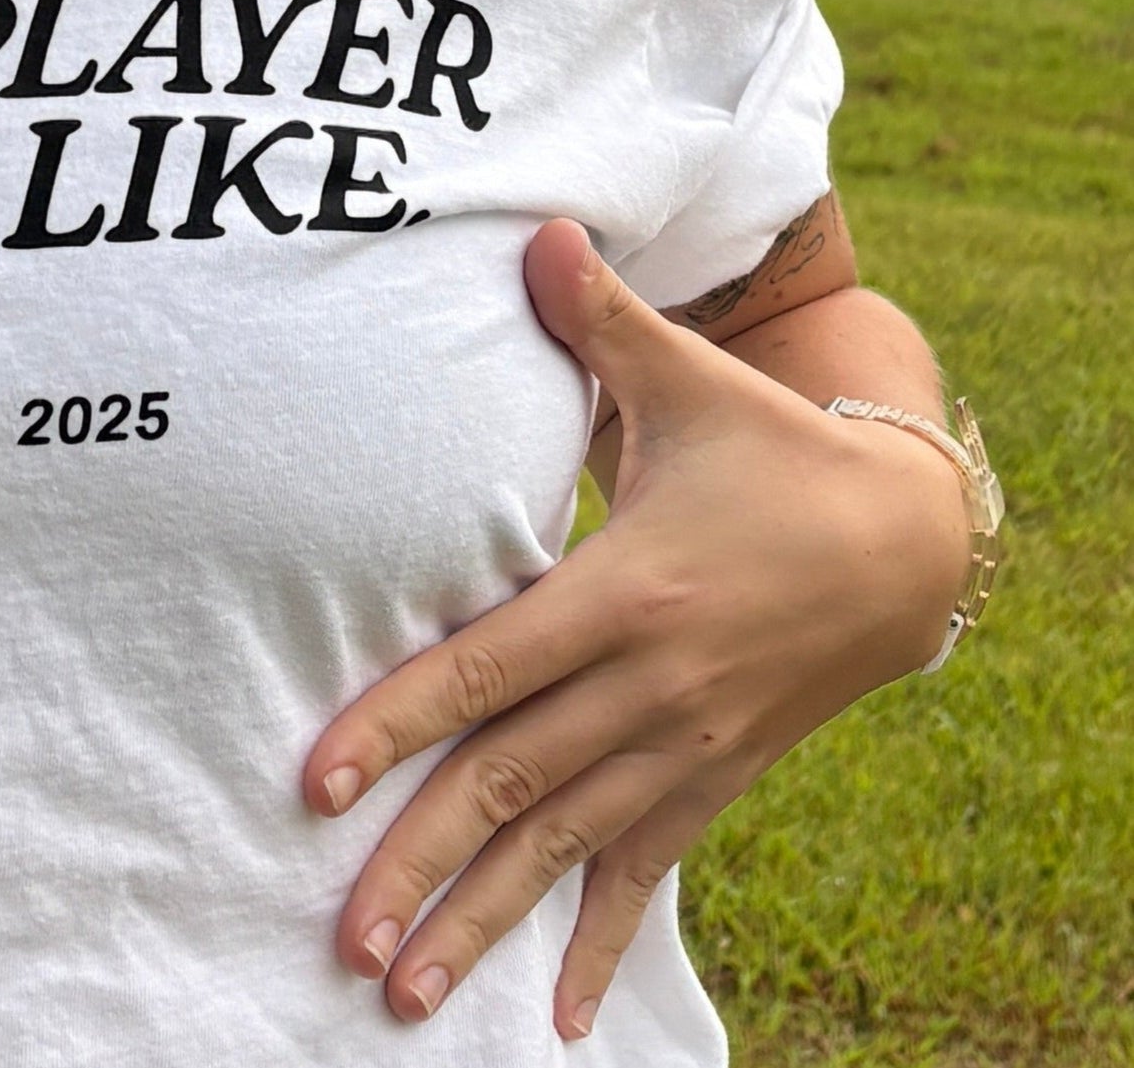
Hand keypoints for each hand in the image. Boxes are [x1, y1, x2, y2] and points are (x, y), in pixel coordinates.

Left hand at [301, 220, 970, 1040]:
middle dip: (424, 866)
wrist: (898, 540)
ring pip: (565, 850)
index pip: (489, 670)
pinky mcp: (711, 782)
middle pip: (514, 786)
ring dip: (484, 924)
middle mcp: (649, 688)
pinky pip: (646, 876)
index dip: (400, 723)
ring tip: (402, 996)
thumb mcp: (685, 379)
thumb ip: (594, 317)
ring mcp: (683, 749)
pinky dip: (600, 948)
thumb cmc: (763, 449)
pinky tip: (557, 1021)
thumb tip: (531, 229)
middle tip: (340, 938)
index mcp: (626, 592)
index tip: (318, 781)